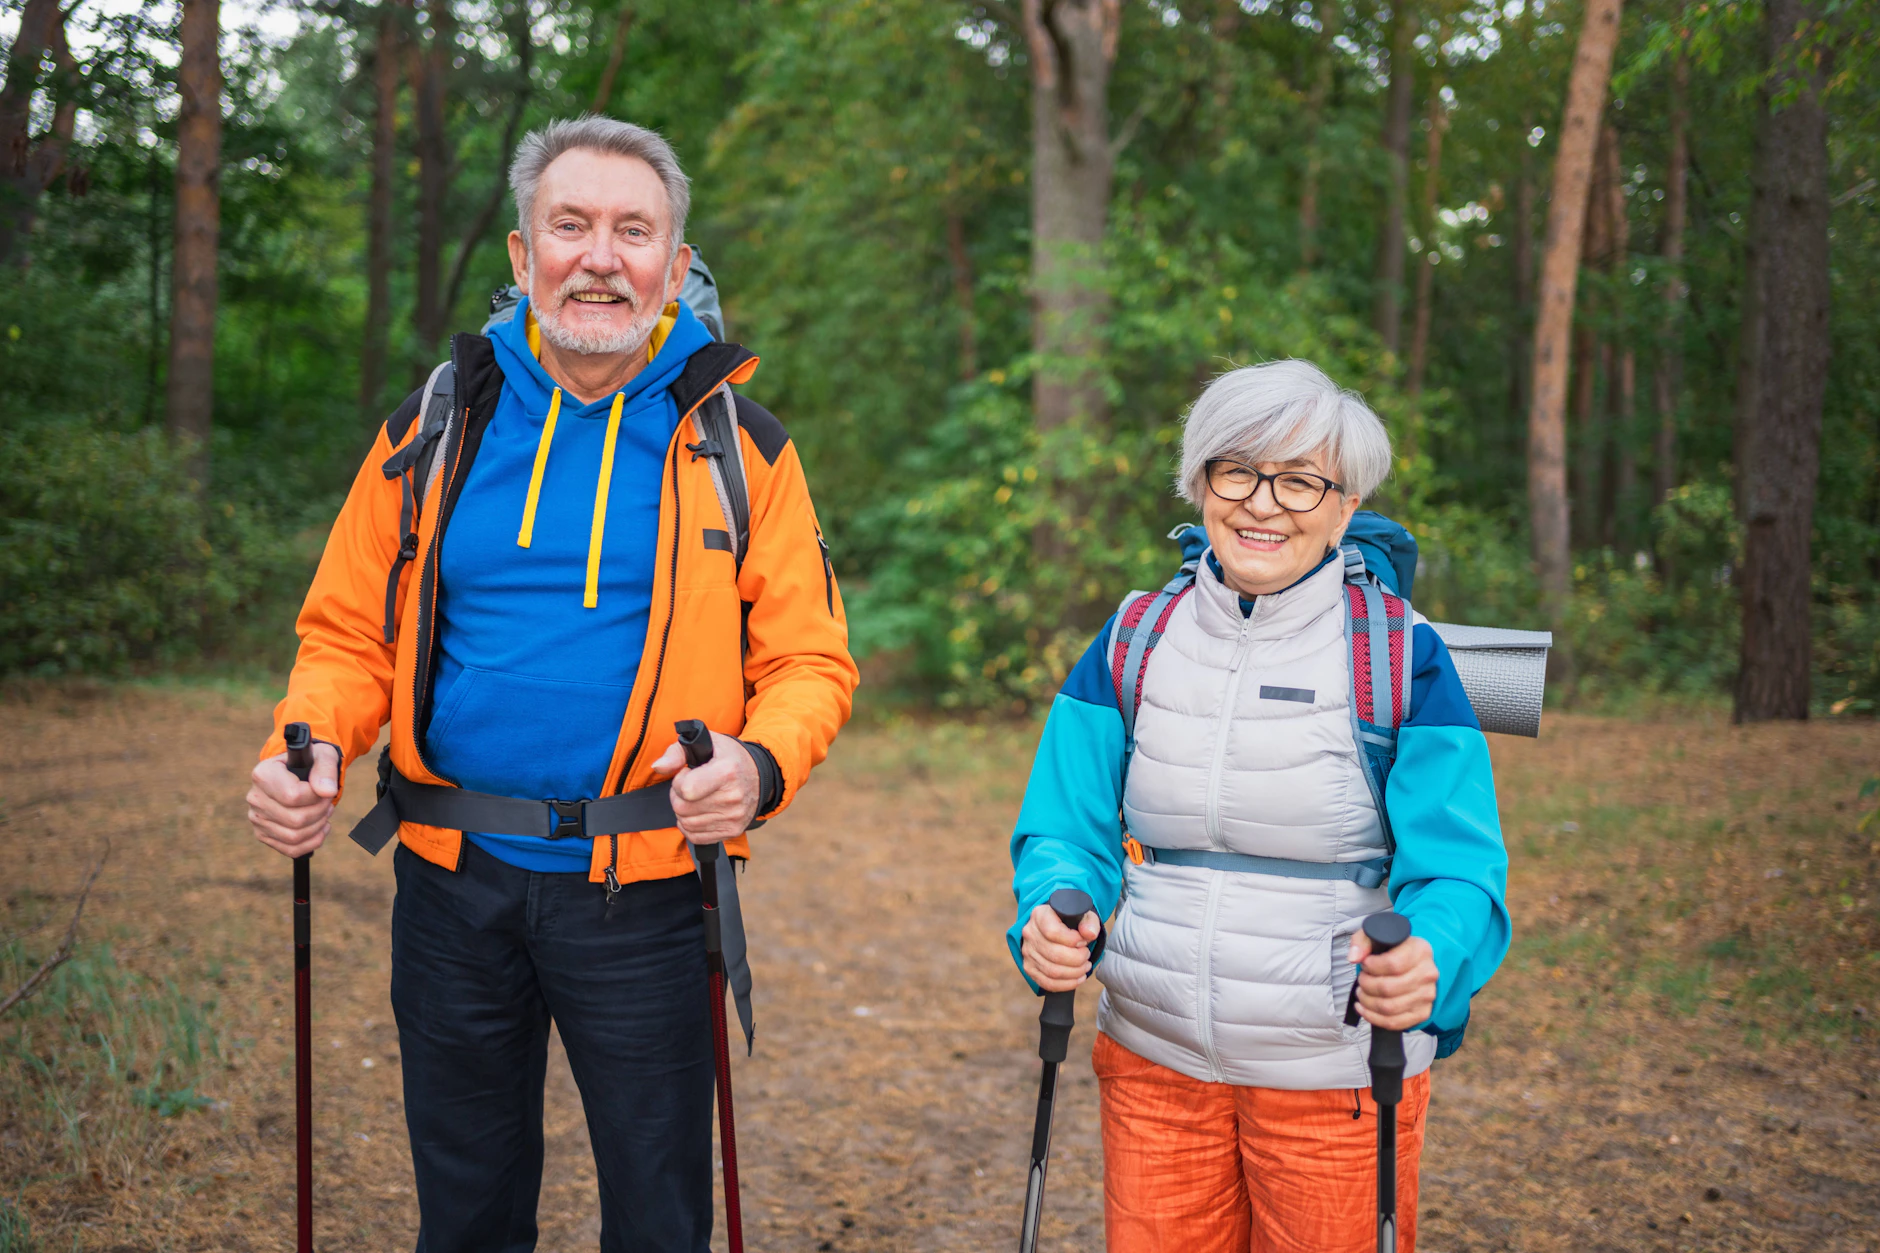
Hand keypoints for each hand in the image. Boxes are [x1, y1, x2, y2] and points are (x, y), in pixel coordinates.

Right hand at [247, 742, 341, 857]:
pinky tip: (320, 828)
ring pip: (294, 837)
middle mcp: (255, 797)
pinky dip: (312, 842)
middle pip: (296, 820)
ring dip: (318, 827)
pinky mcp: (263, 834)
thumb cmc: (311, 763)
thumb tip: (327, 791)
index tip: (324, 789)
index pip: (293, 796)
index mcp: (263, 774)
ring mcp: (257, 818)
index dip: (316, 797)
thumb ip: (326, 771)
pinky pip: (290, 849)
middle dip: (320, 812)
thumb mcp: (323, 756)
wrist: (299, 772)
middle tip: (327, 802)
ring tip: (324, 812)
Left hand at [649, 731, 759, 844]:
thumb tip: (658, 767)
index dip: (679, 781)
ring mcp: (734, 817)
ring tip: (696, 798)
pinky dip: (690, 826)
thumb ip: (676, 752)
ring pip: (686, 824)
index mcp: (727, 771)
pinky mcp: (732, 831)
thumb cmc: (727, 757)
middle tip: (691, 786)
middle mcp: (733, 796)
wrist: (759, 776)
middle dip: (678, 797)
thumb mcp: (706, 743)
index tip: (688, 773)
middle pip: (682, 808)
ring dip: (684, 812)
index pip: (686, 789)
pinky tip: (699, 812)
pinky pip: (695, 837)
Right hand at [1020, 903, 1100, 992]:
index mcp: (1040, 916)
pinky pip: (1047, 983)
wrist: (1055, 927)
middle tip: (1086, 956)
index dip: (1072, 940)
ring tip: (1085, 966)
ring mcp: (1028, 952)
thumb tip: (1089, 934)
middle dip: (1077, 959)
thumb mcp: (1082, 914)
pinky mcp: (1029, 968)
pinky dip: (1066, 984)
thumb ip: (1089, 922)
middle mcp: (1030, 933)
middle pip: (1054, 954)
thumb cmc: (1070, 921)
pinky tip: (1078, 978)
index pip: (1053, 932)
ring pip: (1052, 971)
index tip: (1083, 941)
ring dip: (1074, 972)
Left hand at [1348, 928, 1438, 1031]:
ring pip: (1389, 1007)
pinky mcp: (1422, 1013)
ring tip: (1361, 992)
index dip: (1372, 966)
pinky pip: (1394, 1022)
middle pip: (1388, 988)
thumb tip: (1354, 957)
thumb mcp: (1377, 935)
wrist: (1414, 965)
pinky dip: (1373, 1017)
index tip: (1365, 963)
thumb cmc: (1393, 950)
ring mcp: (1427, 996)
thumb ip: (1362, 941)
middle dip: (1366, 984)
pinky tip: (1363, 1008)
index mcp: (1420, 951)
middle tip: (1361, 979)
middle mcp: (1428, 974)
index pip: (1393, 964)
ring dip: (1367, 1001)